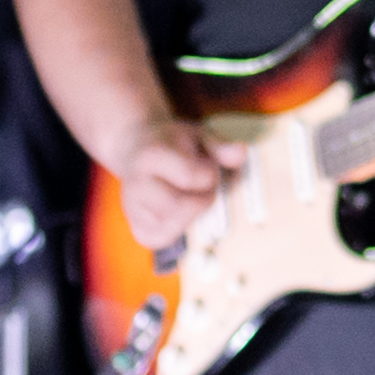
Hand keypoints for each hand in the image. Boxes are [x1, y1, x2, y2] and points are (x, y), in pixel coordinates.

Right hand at [95, 108, 241, 252]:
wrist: (136, 150)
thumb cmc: (172, 144)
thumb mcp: (196, 136)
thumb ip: (220, 146)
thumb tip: (241, 154)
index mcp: (152, 156)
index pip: (190, 177)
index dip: (210, 174)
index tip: (208, 167)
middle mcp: (136, 184)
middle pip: (182, 207)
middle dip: (203, 198)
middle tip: (203, 186)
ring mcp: (133, 209)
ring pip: (175, 226)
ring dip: (193, 214)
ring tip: (190, 196)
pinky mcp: (138, 230)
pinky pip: (166, 239)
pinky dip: (181, 228)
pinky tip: (180, 212)